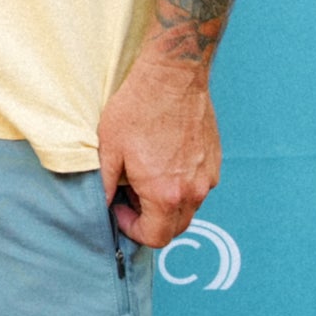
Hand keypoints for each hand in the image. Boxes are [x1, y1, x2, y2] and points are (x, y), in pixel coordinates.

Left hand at [98, 51, 218, 246]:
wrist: (172, 77)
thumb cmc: (138, 109)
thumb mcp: (110, 148)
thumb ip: (105, 184)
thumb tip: (102, 205)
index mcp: (165, 194)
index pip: (156, 237)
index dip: (132, 229)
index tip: (119, 209)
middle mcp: (193, 191)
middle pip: (174, 228)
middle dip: (149, 219)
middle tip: (129, 193)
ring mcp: (207, 177)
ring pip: (187, 207)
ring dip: (165, 203)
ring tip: (143, 173)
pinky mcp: (213, 162)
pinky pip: (197, 187)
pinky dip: (179, 185)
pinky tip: (162, 160)